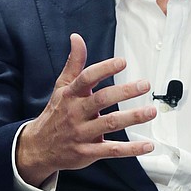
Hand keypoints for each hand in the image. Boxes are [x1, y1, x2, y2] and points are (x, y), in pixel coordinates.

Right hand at [16, 33, 155, 186]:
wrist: (38, 148)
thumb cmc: (57, 112)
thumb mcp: (62, 87)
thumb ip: (74, 63)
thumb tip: (77, 38)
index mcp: (71, 95)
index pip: (87, 78)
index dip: (104, 69)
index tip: (122, 62)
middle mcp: (76, 113)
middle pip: (101, 100)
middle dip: (124, 92)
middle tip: (144, 85)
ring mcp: (82, 133)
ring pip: (110, 123)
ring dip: (133, 117)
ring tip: (151, 111)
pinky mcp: (88, 152)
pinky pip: (112, 150)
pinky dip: (131, 149)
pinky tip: (148, 145)